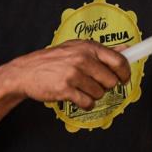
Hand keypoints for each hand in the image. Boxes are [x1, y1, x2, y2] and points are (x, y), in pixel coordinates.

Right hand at [11, 40, 130, 110]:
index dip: (125, 73)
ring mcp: (73, 74)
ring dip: (92, 95)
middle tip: (93, 83)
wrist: (25, 72)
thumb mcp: (78, 48)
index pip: (119, 61)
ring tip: (79, 88)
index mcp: (88, 47)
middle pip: (111, 81)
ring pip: (99, 93)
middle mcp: (82, 59)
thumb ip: (103, 51)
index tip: (124, 78)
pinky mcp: (65, 89)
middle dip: (105, 86)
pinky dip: (85, 104)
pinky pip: (87, 103)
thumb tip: (126, 49)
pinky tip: (76, 97)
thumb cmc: (53, 61)